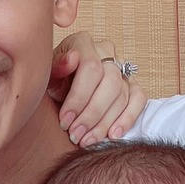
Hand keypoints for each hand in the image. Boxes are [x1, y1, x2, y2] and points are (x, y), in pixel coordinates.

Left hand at [48, 31, 145, 146]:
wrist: (60, 89)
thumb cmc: (52, 82)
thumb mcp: (46, 77)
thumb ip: (56, 68)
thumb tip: (72, 59)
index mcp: (82, 42)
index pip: (91, 67)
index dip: (79, 98)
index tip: (64, 121)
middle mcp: (106, 51)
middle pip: (110, 82)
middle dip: (91, 114)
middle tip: (75, 135)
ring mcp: (121, 68)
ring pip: (122, 94)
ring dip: (104, 122)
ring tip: (87, 140)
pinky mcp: (132, 85)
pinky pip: (138, 100)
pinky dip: (127, 119)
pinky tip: (112, 135)